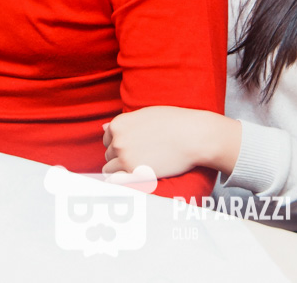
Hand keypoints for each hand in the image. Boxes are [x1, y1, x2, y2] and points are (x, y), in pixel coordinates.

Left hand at [102, 106, 239, 177]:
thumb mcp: (146, 114)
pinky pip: (118, 181)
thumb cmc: (174, 122)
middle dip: (121, 156)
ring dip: (122, 169)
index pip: (107, 139)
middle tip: (143, 155)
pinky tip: (138, 175)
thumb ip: (124, 123)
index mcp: (119, 124)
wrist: (193, 136)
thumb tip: (103, 128)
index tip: (135, 145)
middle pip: (109, 154)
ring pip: (110, 169)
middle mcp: (118, 140)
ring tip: (141, 165)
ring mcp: (125, 158)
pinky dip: (125, 180)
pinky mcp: (135, 174)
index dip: (120, 143)